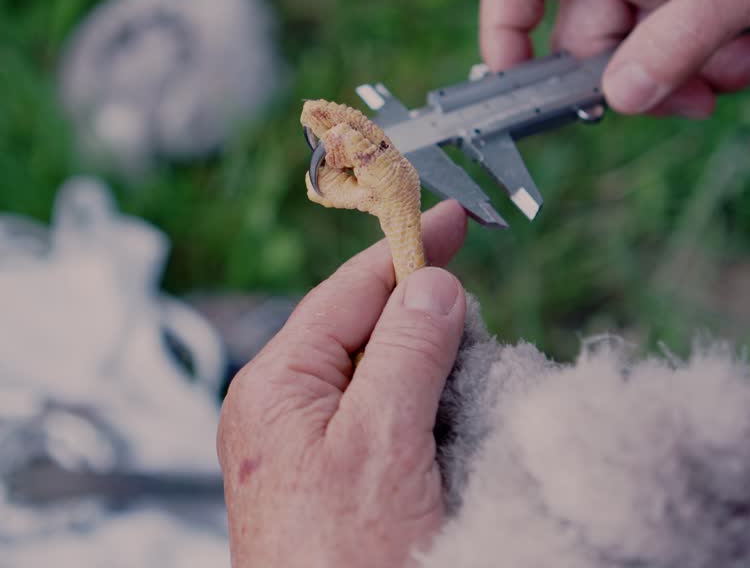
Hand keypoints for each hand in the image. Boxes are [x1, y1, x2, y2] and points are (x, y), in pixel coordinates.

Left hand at [218, 200, 468, 566]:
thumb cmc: (340, 564)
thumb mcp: (382, 443)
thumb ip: (407, 352)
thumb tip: (433, 285)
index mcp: (275, 387)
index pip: (347, 291)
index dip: (403, 249)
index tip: (449, 217)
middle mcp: (282, 412)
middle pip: (364, 330)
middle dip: (422, 318)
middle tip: (474, 326)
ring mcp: (306, 450)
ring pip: (380, 377)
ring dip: (429, 372)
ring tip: (465, 390)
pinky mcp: (334, 482)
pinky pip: (384, 422)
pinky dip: (423, 415)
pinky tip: (449, 434)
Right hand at [480, 0, 749, 117]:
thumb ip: (672, 46)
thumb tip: (617, 99)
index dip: (505, 29)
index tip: (518, 87)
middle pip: (591, 38)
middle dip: (652, 73)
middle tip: (708, 91)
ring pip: (643, 57)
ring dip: (703, 72)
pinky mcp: (694, 1)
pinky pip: (682, 56)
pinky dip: (725, 64)